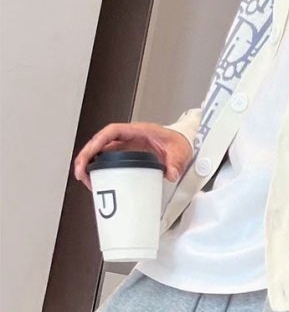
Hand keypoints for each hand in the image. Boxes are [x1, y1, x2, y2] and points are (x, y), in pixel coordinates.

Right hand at [73, 122, 193, 190]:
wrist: (183, 144)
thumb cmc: (178, 142)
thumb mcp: (179, 152)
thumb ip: (176, 162)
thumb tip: (171, 173)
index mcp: (138, 131)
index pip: (112, 132)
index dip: (98, 142)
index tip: (90, 154)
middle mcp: (128, 137)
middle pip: (100, 143)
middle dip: (87, 156)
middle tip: (81, 173)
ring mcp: (126, 146)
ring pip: (101, 152)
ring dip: (90, 164)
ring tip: (85, 180)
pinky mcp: (127, 156)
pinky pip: (108, 160)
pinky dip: (100, 169)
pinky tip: (97, 180)